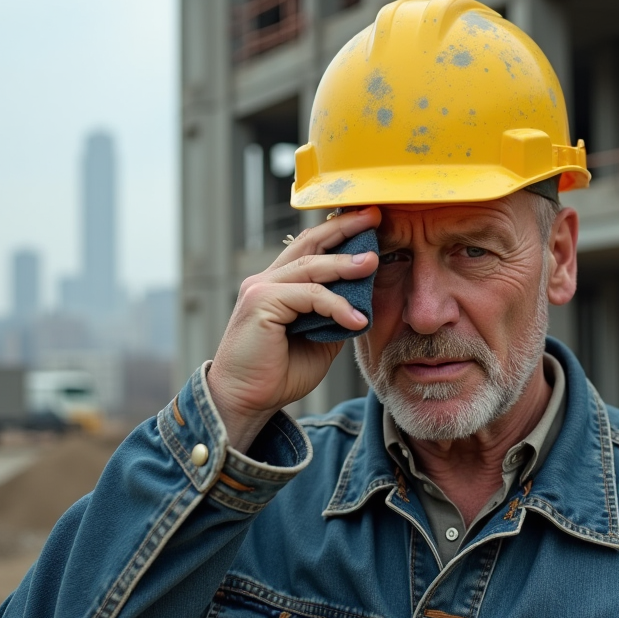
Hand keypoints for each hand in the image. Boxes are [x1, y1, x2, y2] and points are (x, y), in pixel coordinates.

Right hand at [206, 206, 380, 452]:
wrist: (245, 401)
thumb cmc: (277, 374)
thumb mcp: (319, 340)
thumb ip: (335, 315)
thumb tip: (364, 300)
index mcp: (278, 286)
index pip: (310, 249)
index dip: (338, 233)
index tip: (368, 222)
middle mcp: (266, 281)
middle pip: (309, 243)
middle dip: (343, 228)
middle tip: (374, 216)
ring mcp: (261, 289)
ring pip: (311, 267)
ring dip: (345, 264)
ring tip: (373, 263)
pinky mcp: (261, 303)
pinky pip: (309, 296)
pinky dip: (336, 305)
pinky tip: (356, 320)